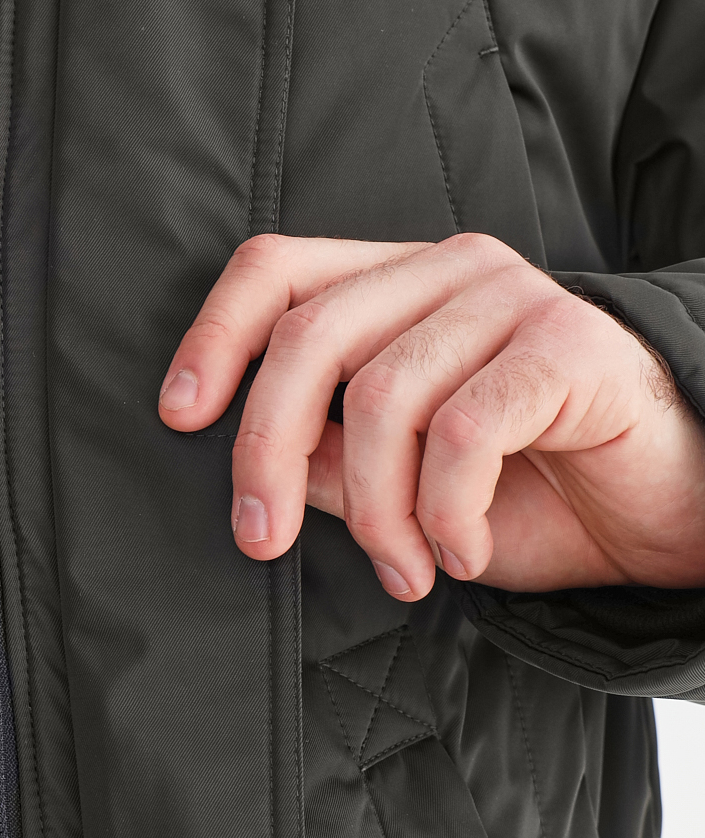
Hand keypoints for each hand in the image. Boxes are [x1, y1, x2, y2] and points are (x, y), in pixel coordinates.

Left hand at [156, 233, 704, 598]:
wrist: (670, 512)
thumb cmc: (534, 493)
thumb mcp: (401, 484)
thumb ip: (325, 457)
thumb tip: (255, 463)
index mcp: (396, 284)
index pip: (276, 269)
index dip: (214, 336)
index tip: (180, 418)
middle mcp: (448, 272)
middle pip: (309, 336)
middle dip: (263, 449)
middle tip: (260, 543)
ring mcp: (511, 298)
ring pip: (382, 398)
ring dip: (376, 511)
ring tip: (406, 568)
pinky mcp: (568, 345)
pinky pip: (462, 432)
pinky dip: (445, 511)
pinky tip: (462, 551)